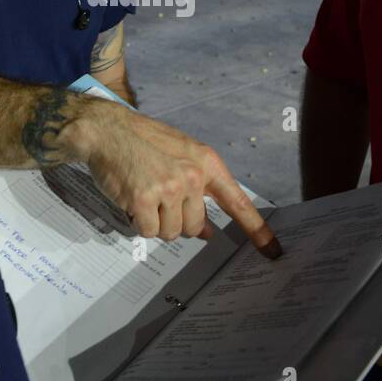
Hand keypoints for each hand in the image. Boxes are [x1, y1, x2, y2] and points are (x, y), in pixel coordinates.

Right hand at [74, 101, 282, 256]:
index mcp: (207, 163)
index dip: (256, 229)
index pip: (237, 202)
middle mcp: (193, 176)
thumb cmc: (145, 142)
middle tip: (160, 199)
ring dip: (156, 223)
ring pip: (171, 232)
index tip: (272, 250)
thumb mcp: (181, 157)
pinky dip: (139, 223)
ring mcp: (169, 188)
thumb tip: (207, 232)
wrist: (108, 130)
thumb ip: (198, 192)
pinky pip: (148, 232)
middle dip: (176, 221)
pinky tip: (133, 200)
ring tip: (145, 195)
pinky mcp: (144, 200)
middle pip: (195, 227)